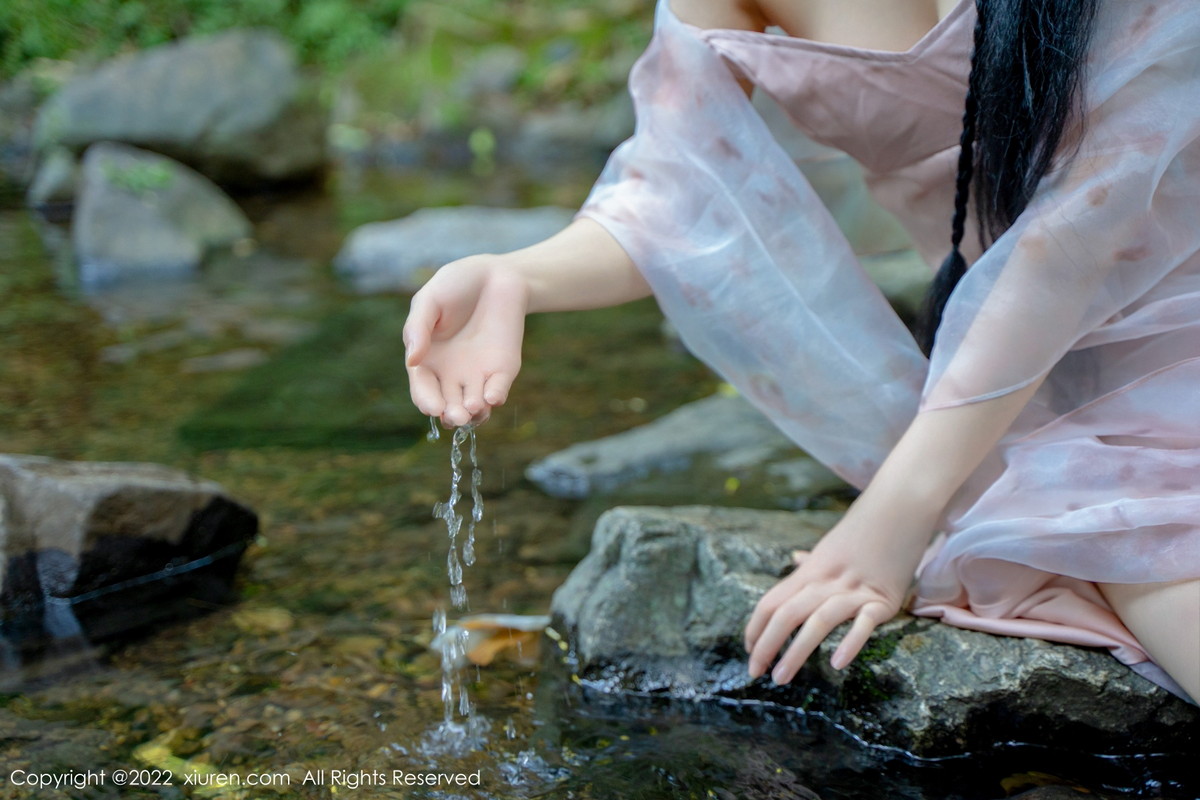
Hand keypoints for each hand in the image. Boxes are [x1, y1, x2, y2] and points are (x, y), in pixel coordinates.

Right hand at [404, 256, 528, 427]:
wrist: (494, 273)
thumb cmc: (454, 285)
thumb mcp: (429, 300)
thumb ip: (418, 327)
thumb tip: (412, 359)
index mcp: (427, 361)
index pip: (423, 390)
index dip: (427, 401)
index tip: (433, 407)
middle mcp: (451, 374)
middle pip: (449, 405)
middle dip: (453, 414)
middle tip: (457, 416)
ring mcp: (478, 374)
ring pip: (474, 406)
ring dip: (474, 414)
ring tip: (474, 410)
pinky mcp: (502, 369)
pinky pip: (498, 389)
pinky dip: (496, 396)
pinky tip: (492, 398)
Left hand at [742, 504, 929, 683]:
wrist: (900, 507)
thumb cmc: (864, 531)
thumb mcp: (830, 546)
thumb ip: (811, 562)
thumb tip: (795, 560)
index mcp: (810, 570)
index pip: (771, 601)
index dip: (755, 628)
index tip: (748, 651)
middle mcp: (826, 580)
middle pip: (787, 614)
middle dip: (766, 645)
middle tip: (754, 673)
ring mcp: (855, 589)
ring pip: (817, 621)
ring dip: (796, 652)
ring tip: (780, 678)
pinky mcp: (884, 598)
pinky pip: (863, 622)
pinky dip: (850, 642)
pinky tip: (836, 663)